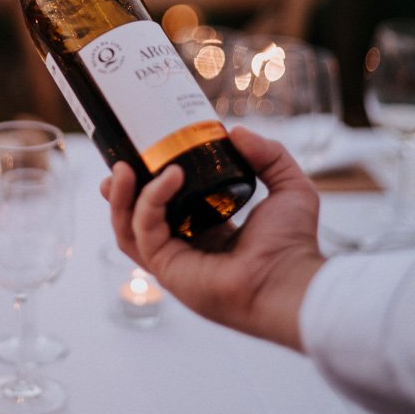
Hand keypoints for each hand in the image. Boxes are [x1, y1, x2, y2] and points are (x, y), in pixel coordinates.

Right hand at [101, 126, 325, 350]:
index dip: (147, 186)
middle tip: (119, 165)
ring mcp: (174, 263)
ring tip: (123, 168)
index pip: (166, 208)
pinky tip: (169, 177)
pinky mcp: (169, 270)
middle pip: (136, 220)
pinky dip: (150, 201)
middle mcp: (186, 249)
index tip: (140, 158)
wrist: (294, 282)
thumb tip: (236, 131)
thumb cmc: (295, 246)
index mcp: (208, 233)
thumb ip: (269, 155)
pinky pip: (145, 232)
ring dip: (121, 198)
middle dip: (120, 193)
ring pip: (128, 229)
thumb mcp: (288, 187)